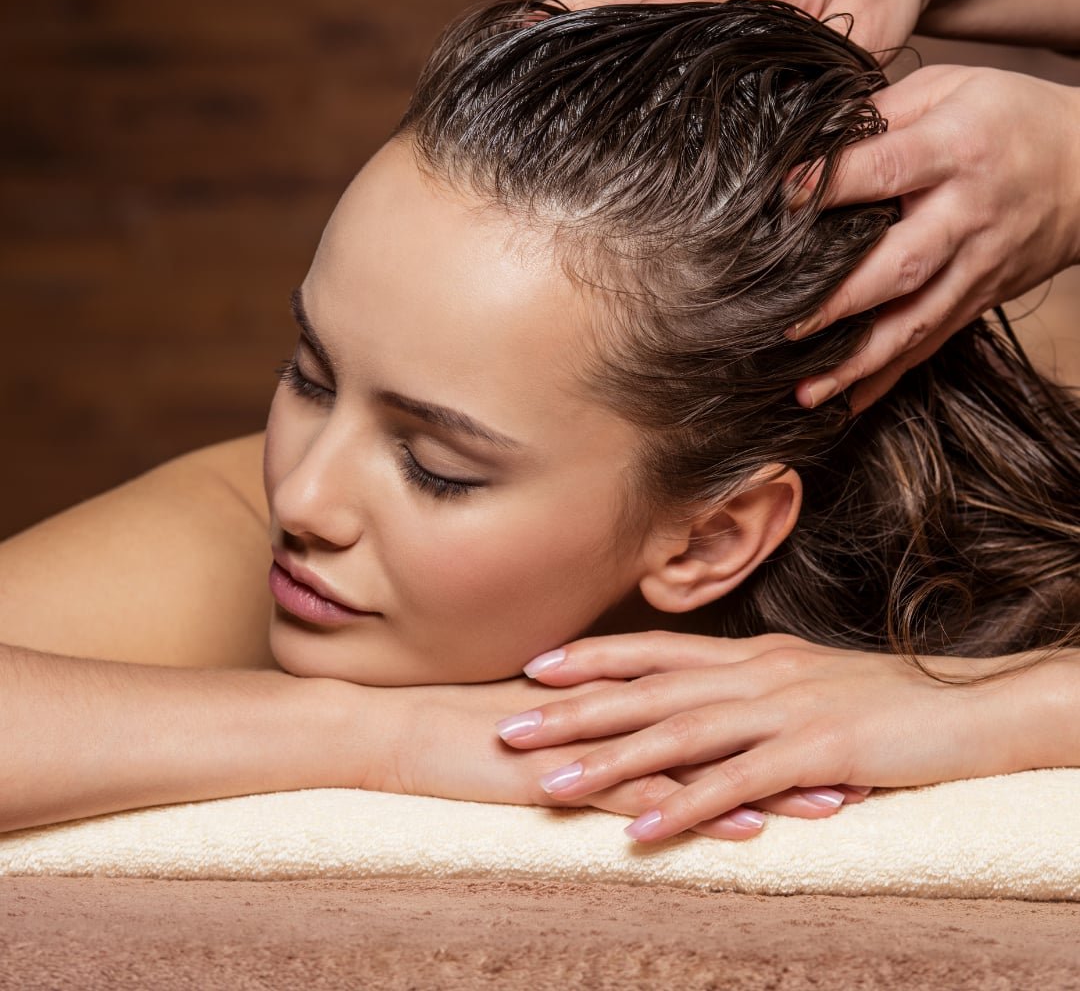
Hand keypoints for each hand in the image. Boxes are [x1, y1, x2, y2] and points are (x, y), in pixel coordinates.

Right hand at [320, 673, 869, 840]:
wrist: (399, 729)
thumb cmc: (471, 725)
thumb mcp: (548, 716)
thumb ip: (598, 714)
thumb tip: (645, 722)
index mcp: (617, 690)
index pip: (712, 697)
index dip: (777, 711)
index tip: (834, 724)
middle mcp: (616, 708)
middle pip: (725, 723)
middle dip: (796, 743)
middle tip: (866, 757)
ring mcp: (592, 743)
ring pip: (698, 760)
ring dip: (769, 781)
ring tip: (836, 799)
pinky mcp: (565, 781)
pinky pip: (641, 799)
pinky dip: (698, 813)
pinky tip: (745, 830)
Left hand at [495, 631, 1027, 842]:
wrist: (967, 705)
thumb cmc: (886, 699)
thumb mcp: (809, 683)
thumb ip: (756, 691)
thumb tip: (712, 704)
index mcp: (753, 656)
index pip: (657, 651)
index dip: (594, 656)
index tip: (537, 664)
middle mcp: (757, 674)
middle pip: (650, 689)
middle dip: (576, 707)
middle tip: (510, 723)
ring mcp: (785, 710)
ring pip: (680, 732)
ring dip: (612, 760)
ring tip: (552, 783)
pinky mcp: (818, 751)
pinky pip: (739, 783)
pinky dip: (688, 805)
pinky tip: (644, 830)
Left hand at [787, 66, 1079, 411]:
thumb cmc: (1007, 118)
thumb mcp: (951, 87)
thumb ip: (882, 113)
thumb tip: (807, 142)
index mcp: (957, 149)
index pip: (888, 168)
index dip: (834, 182)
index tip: (782, 198)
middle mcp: (966, 216)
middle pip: (902, 264)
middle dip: (841, 300)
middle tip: (784, 325)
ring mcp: (975, 267)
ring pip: (915, 321)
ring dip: (858, 362)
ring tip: (806, 390)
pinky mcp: (978, 300)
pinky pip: (930, 344)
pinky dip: (888, 378)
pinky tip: (846, 405)